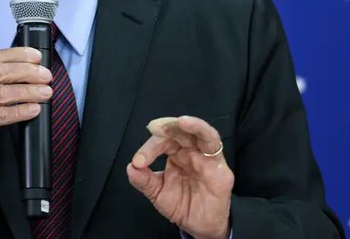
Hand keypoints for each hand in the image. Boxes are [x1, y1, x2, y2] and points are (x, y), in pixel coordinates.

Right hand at [0, 47, 52, 173]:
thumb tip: (29, 68)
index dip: (18, 55)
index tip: (36, 57)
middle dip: (26, 72)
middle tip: (45, 76)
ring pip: (0, 93)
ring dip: (27, 91)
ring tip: (45, 92)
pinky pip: (0, 115)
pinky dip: (20, 111)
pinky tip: (33, 109)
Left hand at [126, 116, 233, 238]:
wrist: (199, 226)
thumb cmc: (182, 205)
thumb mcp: (158, 193)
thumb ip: (144, 181)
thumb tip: (130, 167)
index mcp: (176, 154)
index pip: (163, 142)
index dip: (149, 148)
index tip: (138, 161)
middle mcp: (191, 152)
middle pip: (181, 132)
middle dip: (168, 127)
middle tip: (155, 128)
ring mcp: (206, 157)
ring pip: (202, 132)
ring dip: (192, 125)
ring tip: (181, 122)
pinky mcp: (219, 167)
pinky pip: (215, 146)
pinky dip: (205, 134)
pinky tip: (194, 129)